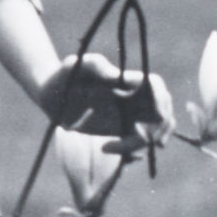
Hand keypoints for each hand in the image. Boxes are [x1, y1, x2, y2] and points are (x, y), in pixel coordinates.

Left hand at [37, 52, 173, 141]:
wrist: (52, 94)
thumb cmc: (65, 73)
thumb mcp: (75, 65)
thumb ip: (95, 66)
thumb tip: (116, 77)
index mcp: (125, 79)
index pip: (155, 85)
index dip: (161, 99)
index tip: (156, 116)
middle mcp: (131, 97)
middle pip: (164, 110)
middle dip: (161, 128)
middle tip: (141, 139)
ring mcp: (128, 114)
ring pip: (156, 128)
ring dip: (147, 142)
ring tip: (121, 148)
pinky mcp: (120, 129)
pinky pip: (139, 141)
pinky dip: (132, 150)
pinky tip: (107, 148)